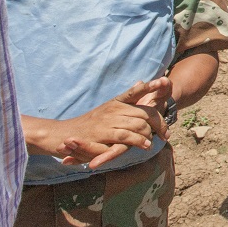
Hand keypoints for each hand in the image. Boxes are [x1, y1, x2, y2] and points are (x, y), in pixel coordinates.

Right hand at [54, 78, 170, 168]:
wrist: (61, 135)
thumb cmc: (87, 124)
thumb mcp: (107, 110)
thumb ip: (126, 99)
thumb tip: (140, 82)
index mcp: (115, 102)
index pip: (135, 92)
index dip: (149, 86)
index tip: (163, 81)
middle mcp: (113, 109)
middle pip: (145, 113)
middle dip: (159, 123)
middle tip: (166, 133)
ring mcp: (108, 121)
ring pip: (138, 125)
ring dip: (149, 134)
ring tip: (155, 141)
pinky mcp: (102, 135)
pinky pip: (126, 137)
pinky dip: (138, 141)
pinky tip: (145, 145)